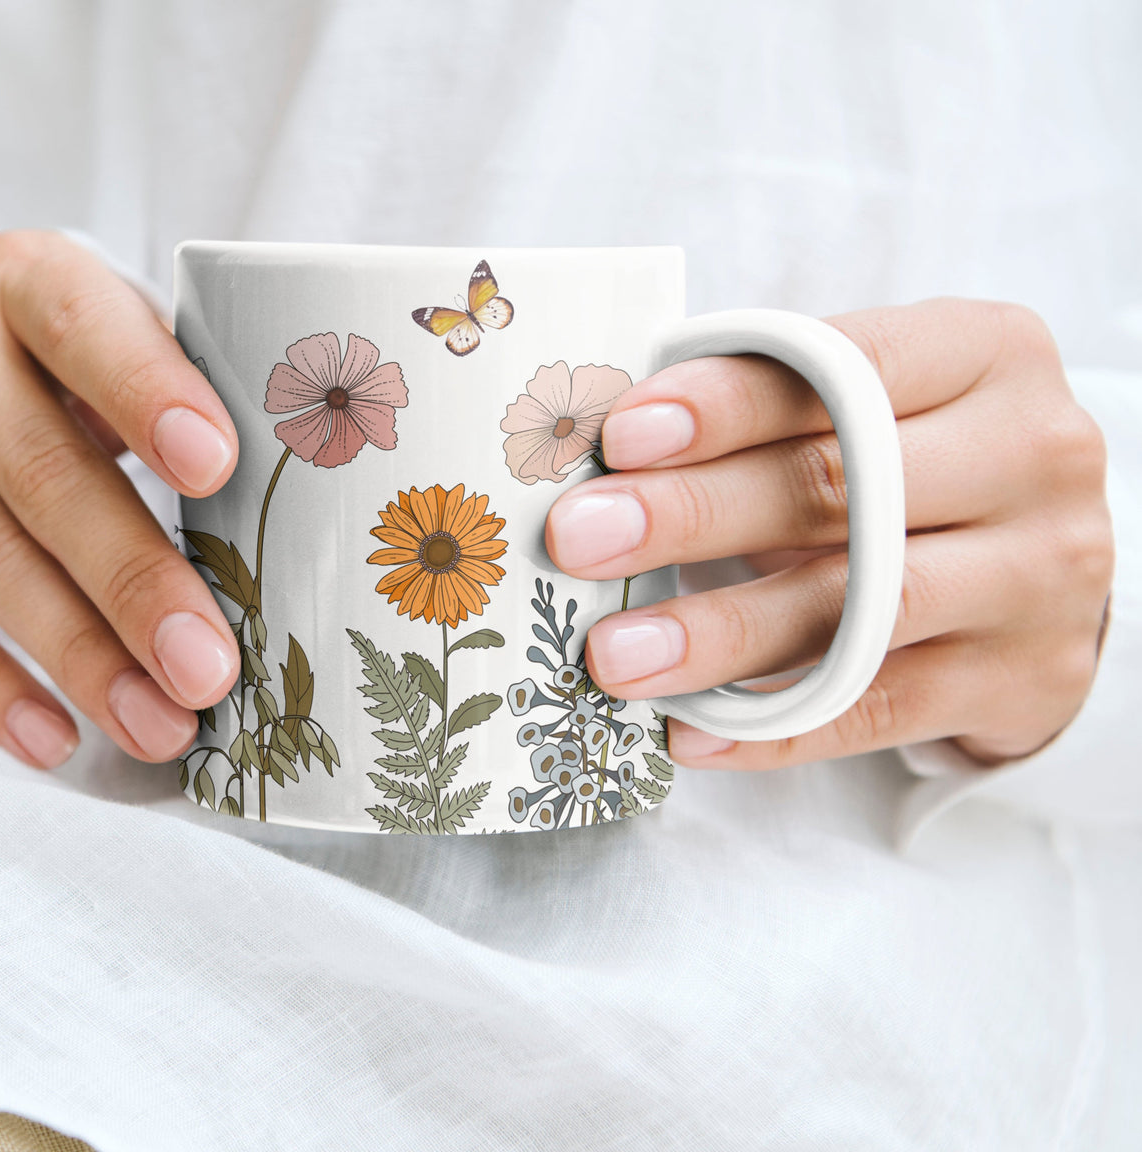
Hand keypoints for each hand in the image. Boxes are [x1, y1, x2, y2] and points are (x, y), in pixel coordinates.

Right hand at [0, 231, 241, 768]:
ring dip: (80, 658)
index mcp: (27, 281)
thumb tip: (313, 512)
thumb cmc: (49, 368)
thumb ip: (182, 394)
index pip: (84, 326)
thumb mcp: (105, 340)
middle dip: (133, 583)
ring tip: (160, 727)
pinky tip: (55, 738)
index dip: (150, 394)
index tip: (218, 471)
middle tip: (209, 670)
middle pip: (43, 474)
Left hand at [546, 299, 1113, 767]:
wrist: (1044, 566)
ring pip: (863, 608)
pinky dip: (776, 729)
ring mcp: (1041, 573)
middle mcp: (1032, 453)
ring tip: (617, 656)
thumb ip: (769, 407)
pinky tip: (688, 731)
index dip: (728, 404)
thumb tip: (605, 457)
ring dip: (722, 633)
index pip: (846, 367)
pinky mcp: (1024, 677)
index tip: (622, 436)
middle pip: (845, 485)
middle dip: (695, 514)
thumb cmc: (914, 461)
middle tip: (581, 540)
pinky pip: (880, 710)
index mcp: (984, 352)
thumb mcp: (869, 404)